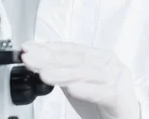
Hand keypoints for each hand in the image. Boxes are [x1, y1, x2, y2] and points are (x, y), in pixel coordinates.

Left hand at [21, 42, 140, 118]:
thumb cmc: (102, 101)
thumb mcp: (79, 84)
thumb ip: (64, 73)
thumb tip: (39, 63)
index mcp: (99, 57)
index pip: (71, 49)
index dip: (49, 48)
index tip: (29, 48)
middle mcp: (108, 64)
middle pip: (76, 59)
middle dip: (50, 58)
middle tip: (29, 58)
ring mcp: (116, 78)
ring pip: (86, 73)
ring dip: (62, 73)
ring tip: (43, 73)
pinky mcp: (118, 97)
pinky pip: (101, 92)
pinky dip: (85, 90)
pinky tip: (72, 88)